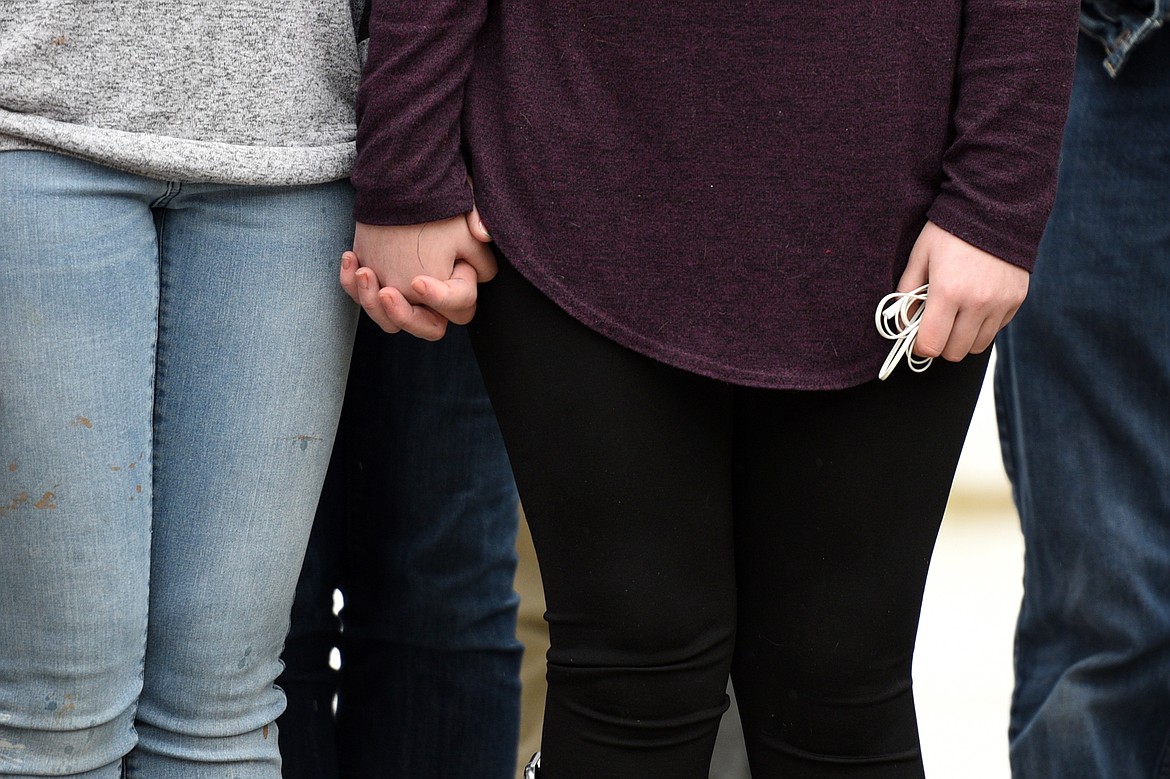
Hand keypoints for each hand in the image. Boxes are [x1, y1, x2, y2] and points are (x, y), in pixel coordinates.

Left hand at [340, 207, 494, 338]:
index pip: (459, 307)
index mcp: (460, 283)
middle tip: (387, 293)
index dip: (441, 298)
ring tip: (364, 272)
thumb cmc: (438, 197)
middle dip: (405, 315)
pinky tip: (351, 258)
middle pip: (428, 328)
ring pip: (389, 322)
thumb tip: (483, 234)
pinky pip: (360, 299)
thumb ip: (478, 222)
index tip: (419, 281)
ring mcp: (403, 295)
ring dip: (372, 303)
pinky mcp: (377, 284)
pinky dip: (351, 285)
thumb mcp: (463, 207)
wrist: (403, 181)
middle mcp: (434, 297)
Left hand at [897, 221, 1028, 360]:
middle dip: (940, 344)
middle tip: (936, 326)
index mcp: (948, 292)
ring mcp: (1000, 303)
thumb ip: (906, 294)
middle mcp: (977, 303)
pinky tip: (975, 304)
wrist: (995, 207)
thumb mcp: (919, 257)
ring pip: (977, 345)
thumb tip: (902, 325)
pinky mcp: (1017, 300)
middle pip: (954, 352)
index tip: (917, 337)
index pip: (931, 345)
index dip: (920, 346)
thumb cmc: (950, 231)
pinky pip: (997, 329)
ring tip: (955, 316)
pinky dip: (983, 325)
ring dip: (963, 338)